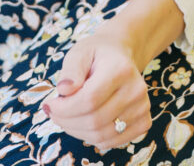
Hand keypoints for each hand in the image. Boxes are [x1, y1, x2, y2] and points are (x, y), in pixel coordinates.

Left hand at [45, 18, 150, 150]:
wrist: (121, 55)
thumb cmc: (96, 54)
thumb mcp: (79, 52)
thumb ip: (70, 71)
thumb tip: (63, 92)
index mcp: (120, 69)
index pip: (90, 99)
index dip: (65, 108)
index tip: (49, 105)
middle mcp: (136, 90)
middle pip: (95, 120)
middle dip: (67, 121)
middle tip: (54, 113)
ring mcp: (142, 109)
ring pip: (102, 135)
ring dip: (77, 131)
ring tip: (66, 118)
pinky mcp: (144, 122)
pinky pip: (113, 142)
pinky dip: (93, 138)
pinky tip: (83, 124)